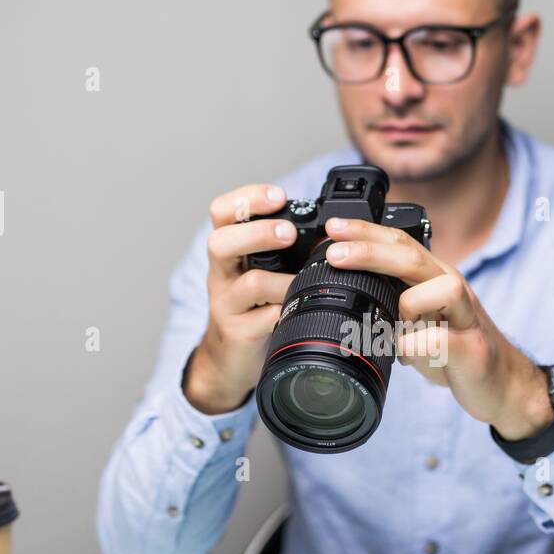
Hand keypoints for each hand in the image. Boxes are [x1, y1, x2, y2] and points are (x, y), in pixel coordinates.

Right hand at [184, 184, 296, 414]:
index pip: (223, 211)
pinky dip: (286, 312)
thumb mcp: (261, 270)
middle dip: (259, 233)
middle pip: (221, 241)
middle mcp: (222, 273)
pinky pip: (264, 319)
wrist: (230, 358)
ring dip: (283, 280)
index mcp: (230, 250)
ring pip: (249, 283)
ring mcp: (227, 304)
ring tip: (301, 282)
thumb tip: (332, 227)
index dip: (247, 197)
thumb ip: (282, 249)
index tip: (279, 195)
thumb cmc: (253, 306)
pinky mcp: (238, 332)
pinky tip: (298, 311)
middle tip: (290, 232)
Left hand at [323, 217, 553, 440]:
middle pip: (412, 257)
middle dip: (370, 251)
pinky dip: (415, 348)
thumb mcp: (418, 322)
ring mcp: (466, 316)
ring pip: (441, 288)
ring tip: (391, 329)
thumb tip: (346, 297)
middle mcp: (452, 287)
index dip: (367, 232)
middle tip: (335, 253)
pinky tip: (405, 358)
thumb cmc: (454, 351)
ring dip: (407, 305)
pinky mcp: (471, 348)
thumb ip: (392, 305)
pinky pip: (440, 339)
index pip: (400, 243)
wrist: (502, 384)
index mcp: (434, 277)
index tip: (333, 228)